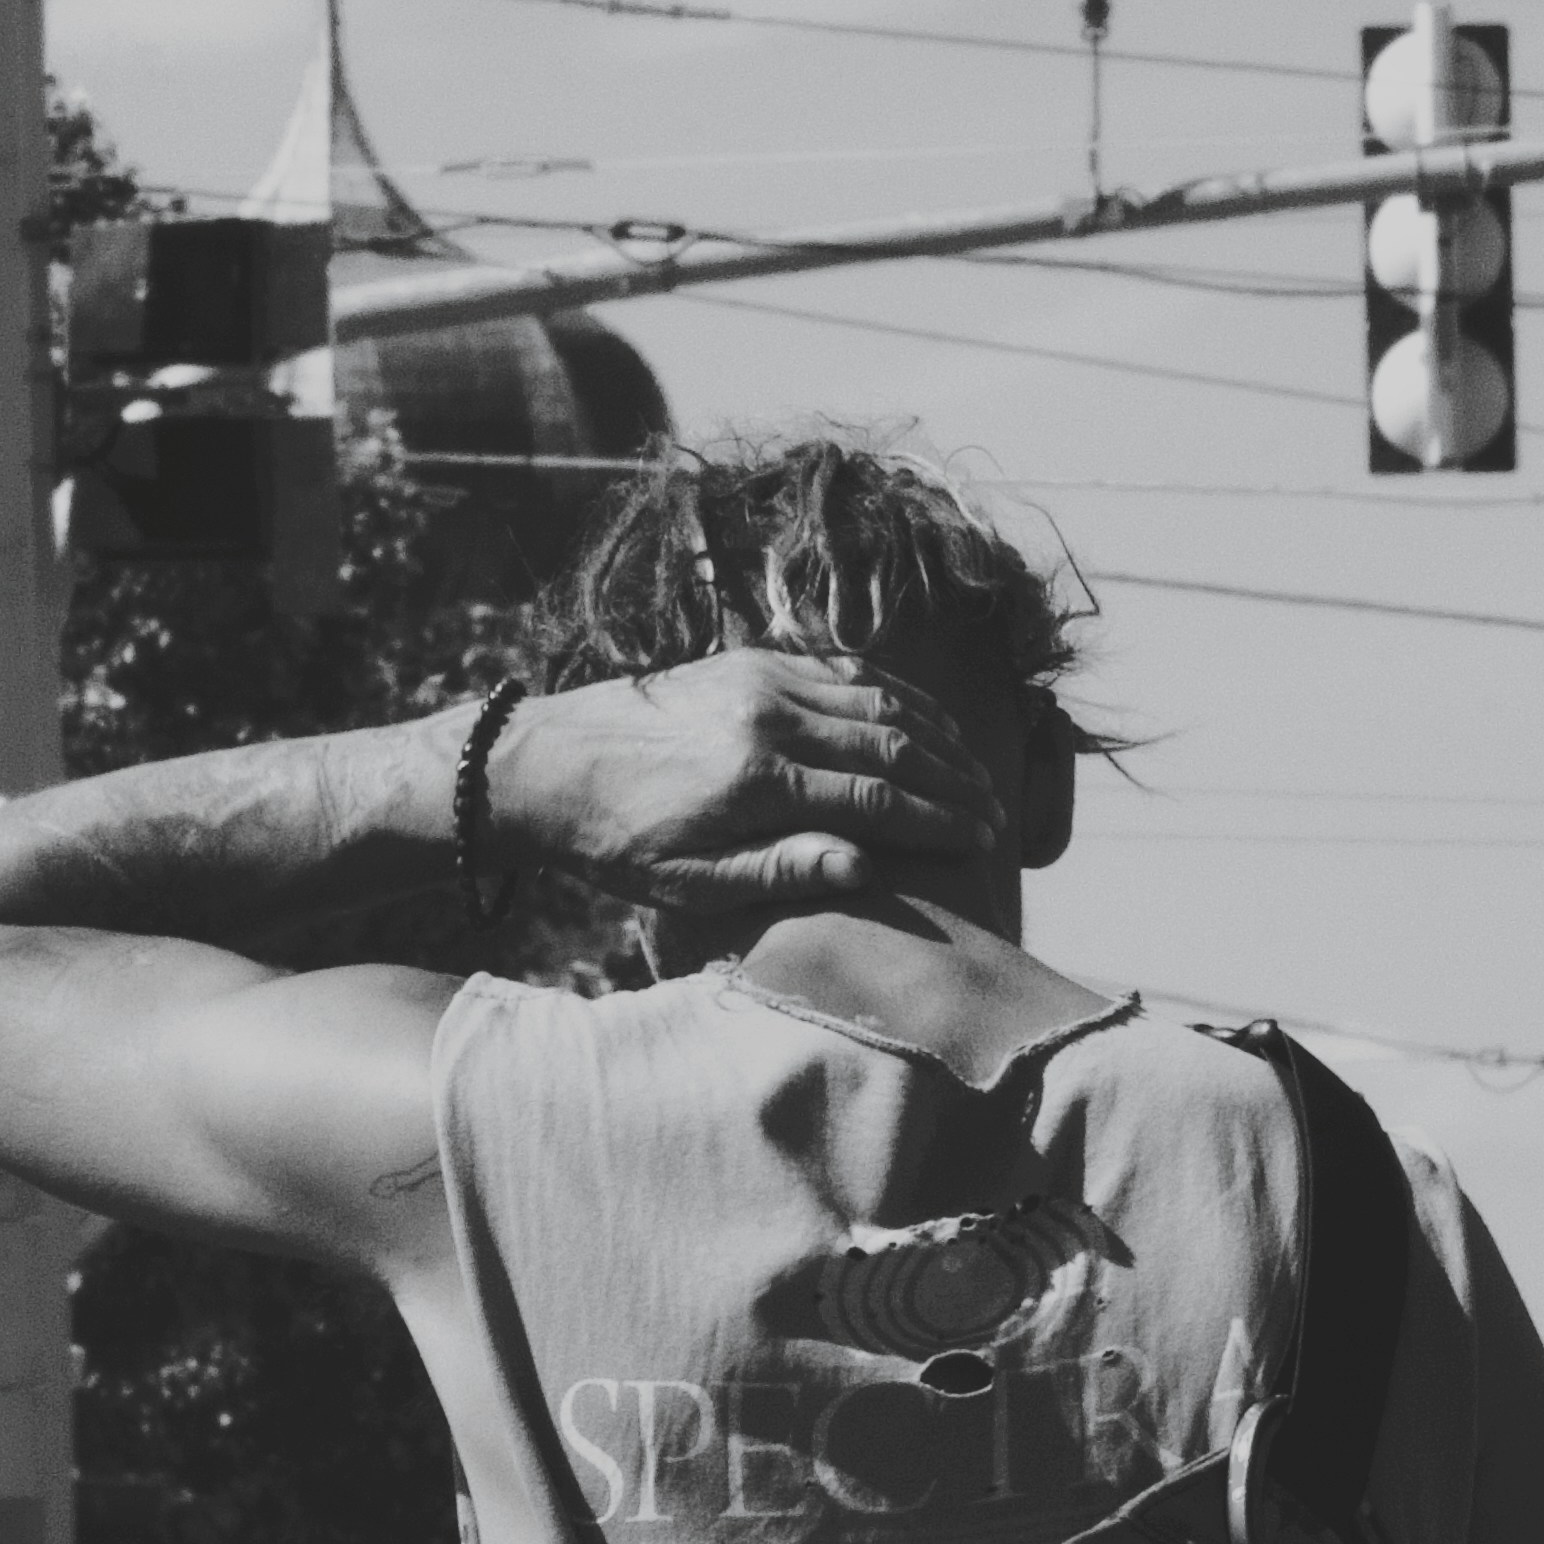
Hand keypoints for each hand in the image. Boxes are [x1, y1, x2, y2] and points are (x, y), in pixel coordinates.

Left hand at [496, 652, 1005, 906]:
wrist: (548, 763)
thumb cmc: (618, 841)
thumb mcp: (690, 883)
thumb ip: (780, 872)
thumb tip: (866, 870)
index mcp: (757, 781)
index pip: (880, 798)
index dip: (942, 820)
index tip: (983, 839)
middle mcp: (769, 718)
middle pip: (894, 742)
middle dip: (956, 778)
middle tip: (996, 810)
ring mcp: (762, 679)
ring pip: (878, 698)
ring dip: (937, 732)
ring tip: (974, 769)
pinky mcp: (751, 660)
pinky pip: (844, 667)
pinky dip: (895, 693)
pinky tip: (922, 719)